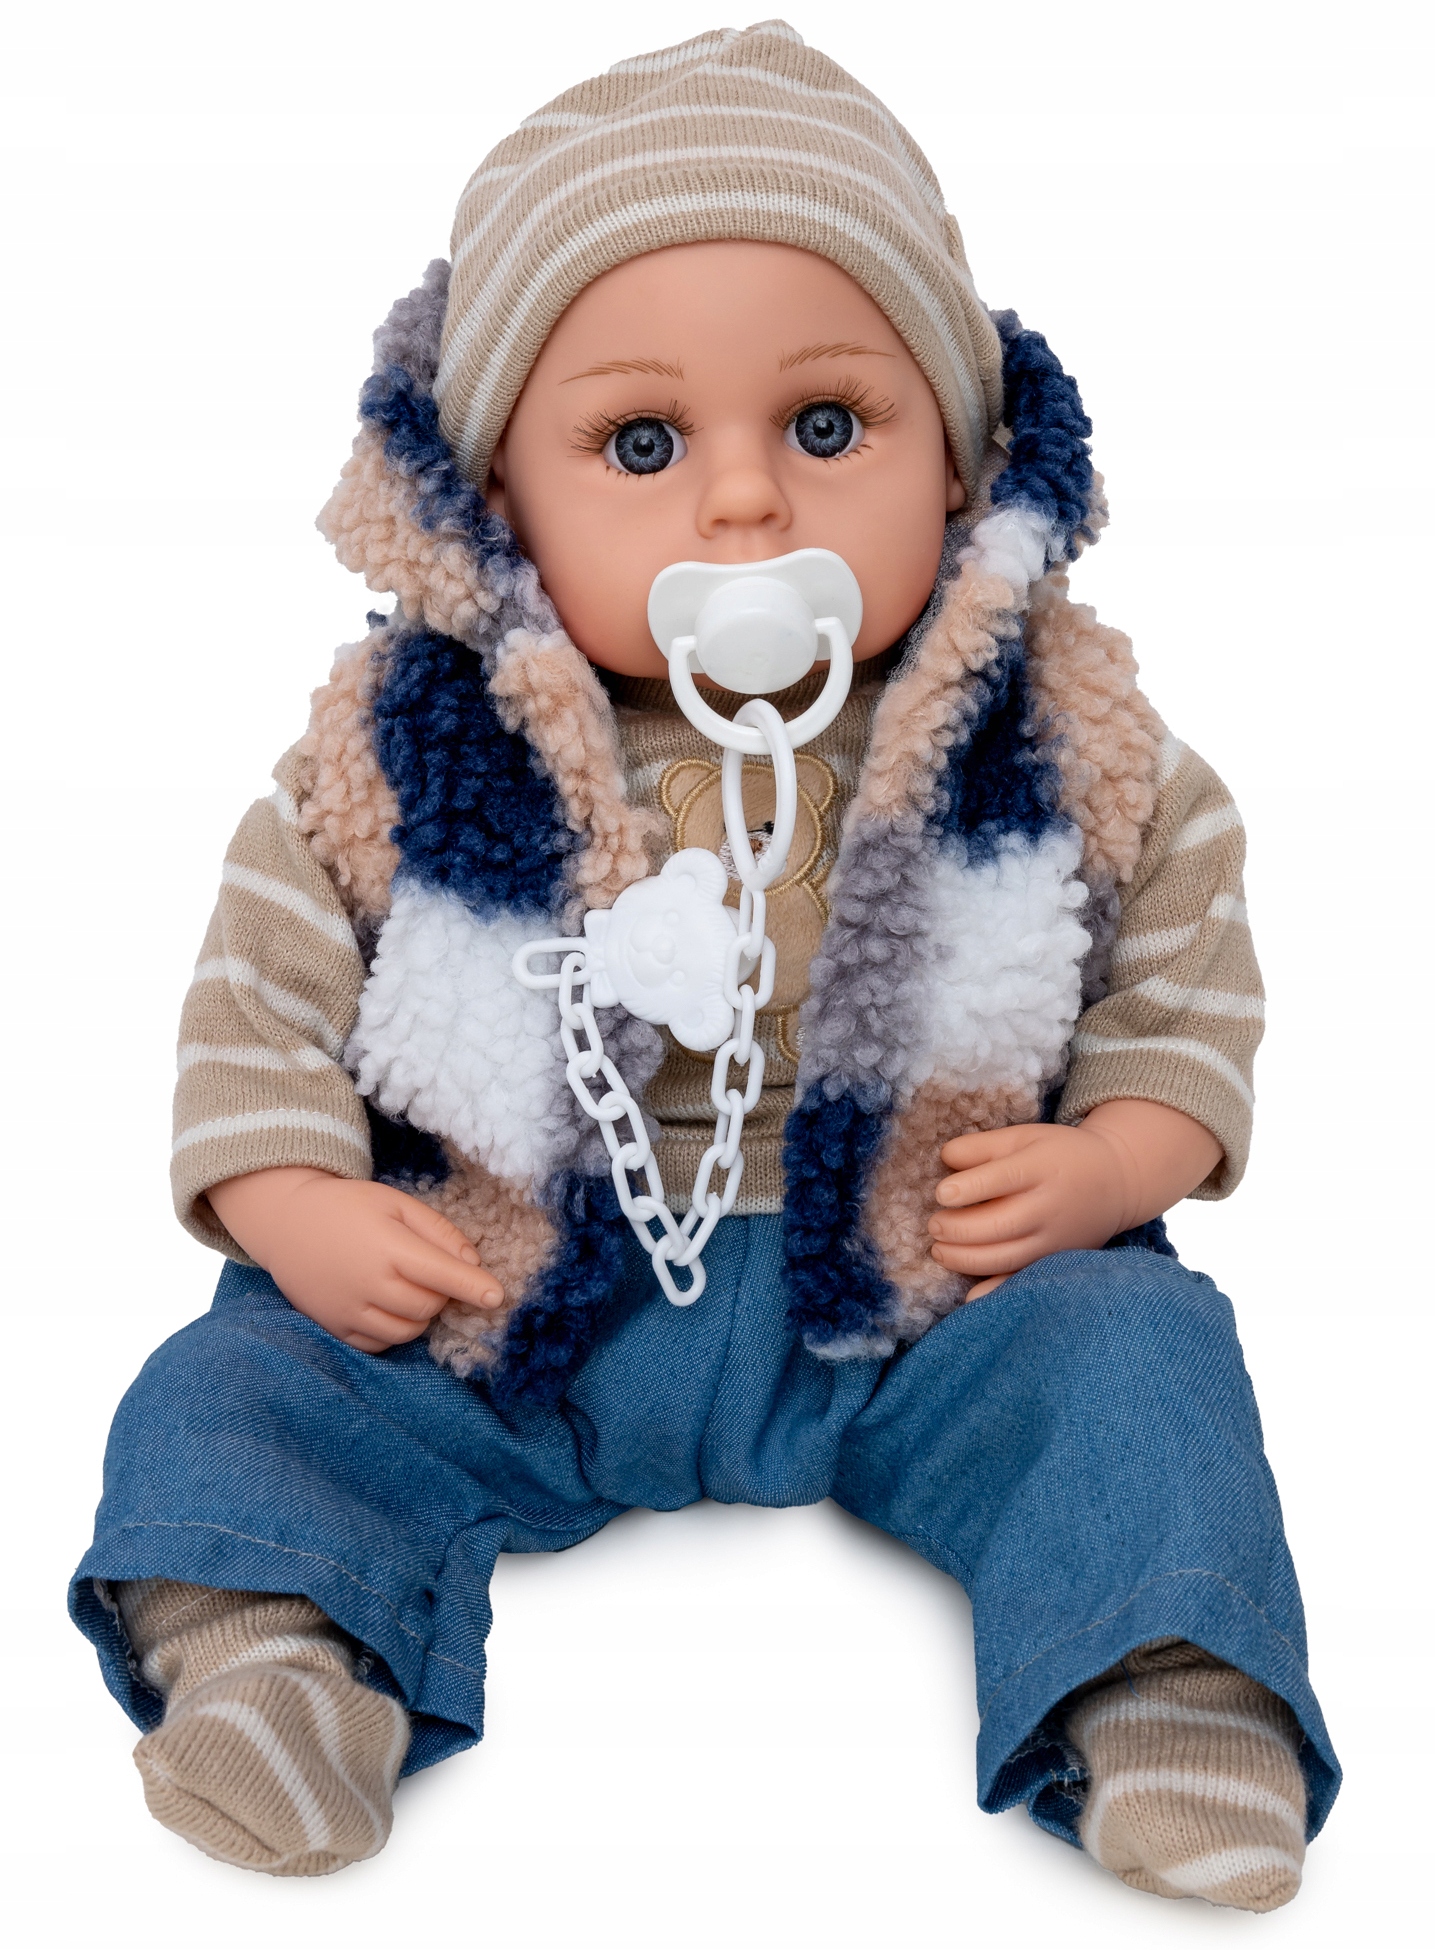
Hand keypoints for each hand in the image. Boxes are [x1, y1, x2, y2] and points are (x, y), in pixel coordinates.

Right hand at [207, 1167, 503, 1352]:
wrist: (286, 1223)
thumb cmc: (348, 1207)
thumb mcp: (396, 1202)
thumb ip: (437, 1230)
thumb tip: (472, 1262)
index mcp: (386, 1246)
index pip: (442, 1274)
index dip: (474, 1287)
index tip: (498, 1296)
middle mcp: (367, 1283)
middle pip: (428, 1307)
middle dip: (442, 1295)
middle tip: (431, 1273)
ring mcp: (348, 1310)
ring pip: (407, 1331)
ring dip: (420, 1314)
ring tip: (407, 1286)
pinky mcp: (334, 1327)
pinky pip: (380, 1344)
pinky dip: (395, 1330)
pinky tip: (387, 1304)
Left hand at [928, 1100, 1221, 1299]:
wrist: (1117, 1182)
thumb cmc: (1059, 1155)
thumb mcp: (1025, 1137)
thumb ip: (984, 1146)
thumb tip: (946, 1158)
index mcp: (1041, 1167)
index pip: (1002, 1179)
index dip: (969, 1188)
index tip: (942, 1193)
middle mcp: (1049, 1206)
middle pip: (1000, 1224)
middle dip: (959, 1229)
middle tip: (934, 1225)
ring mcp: (1054, 1239)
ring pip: (1006, 1257)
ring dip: (966, 1259)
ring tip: (939, 1250)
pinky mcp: (1055, 1260)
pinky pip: (1023, 1279)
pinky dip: (996, 1290)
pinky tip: (969, 1294)